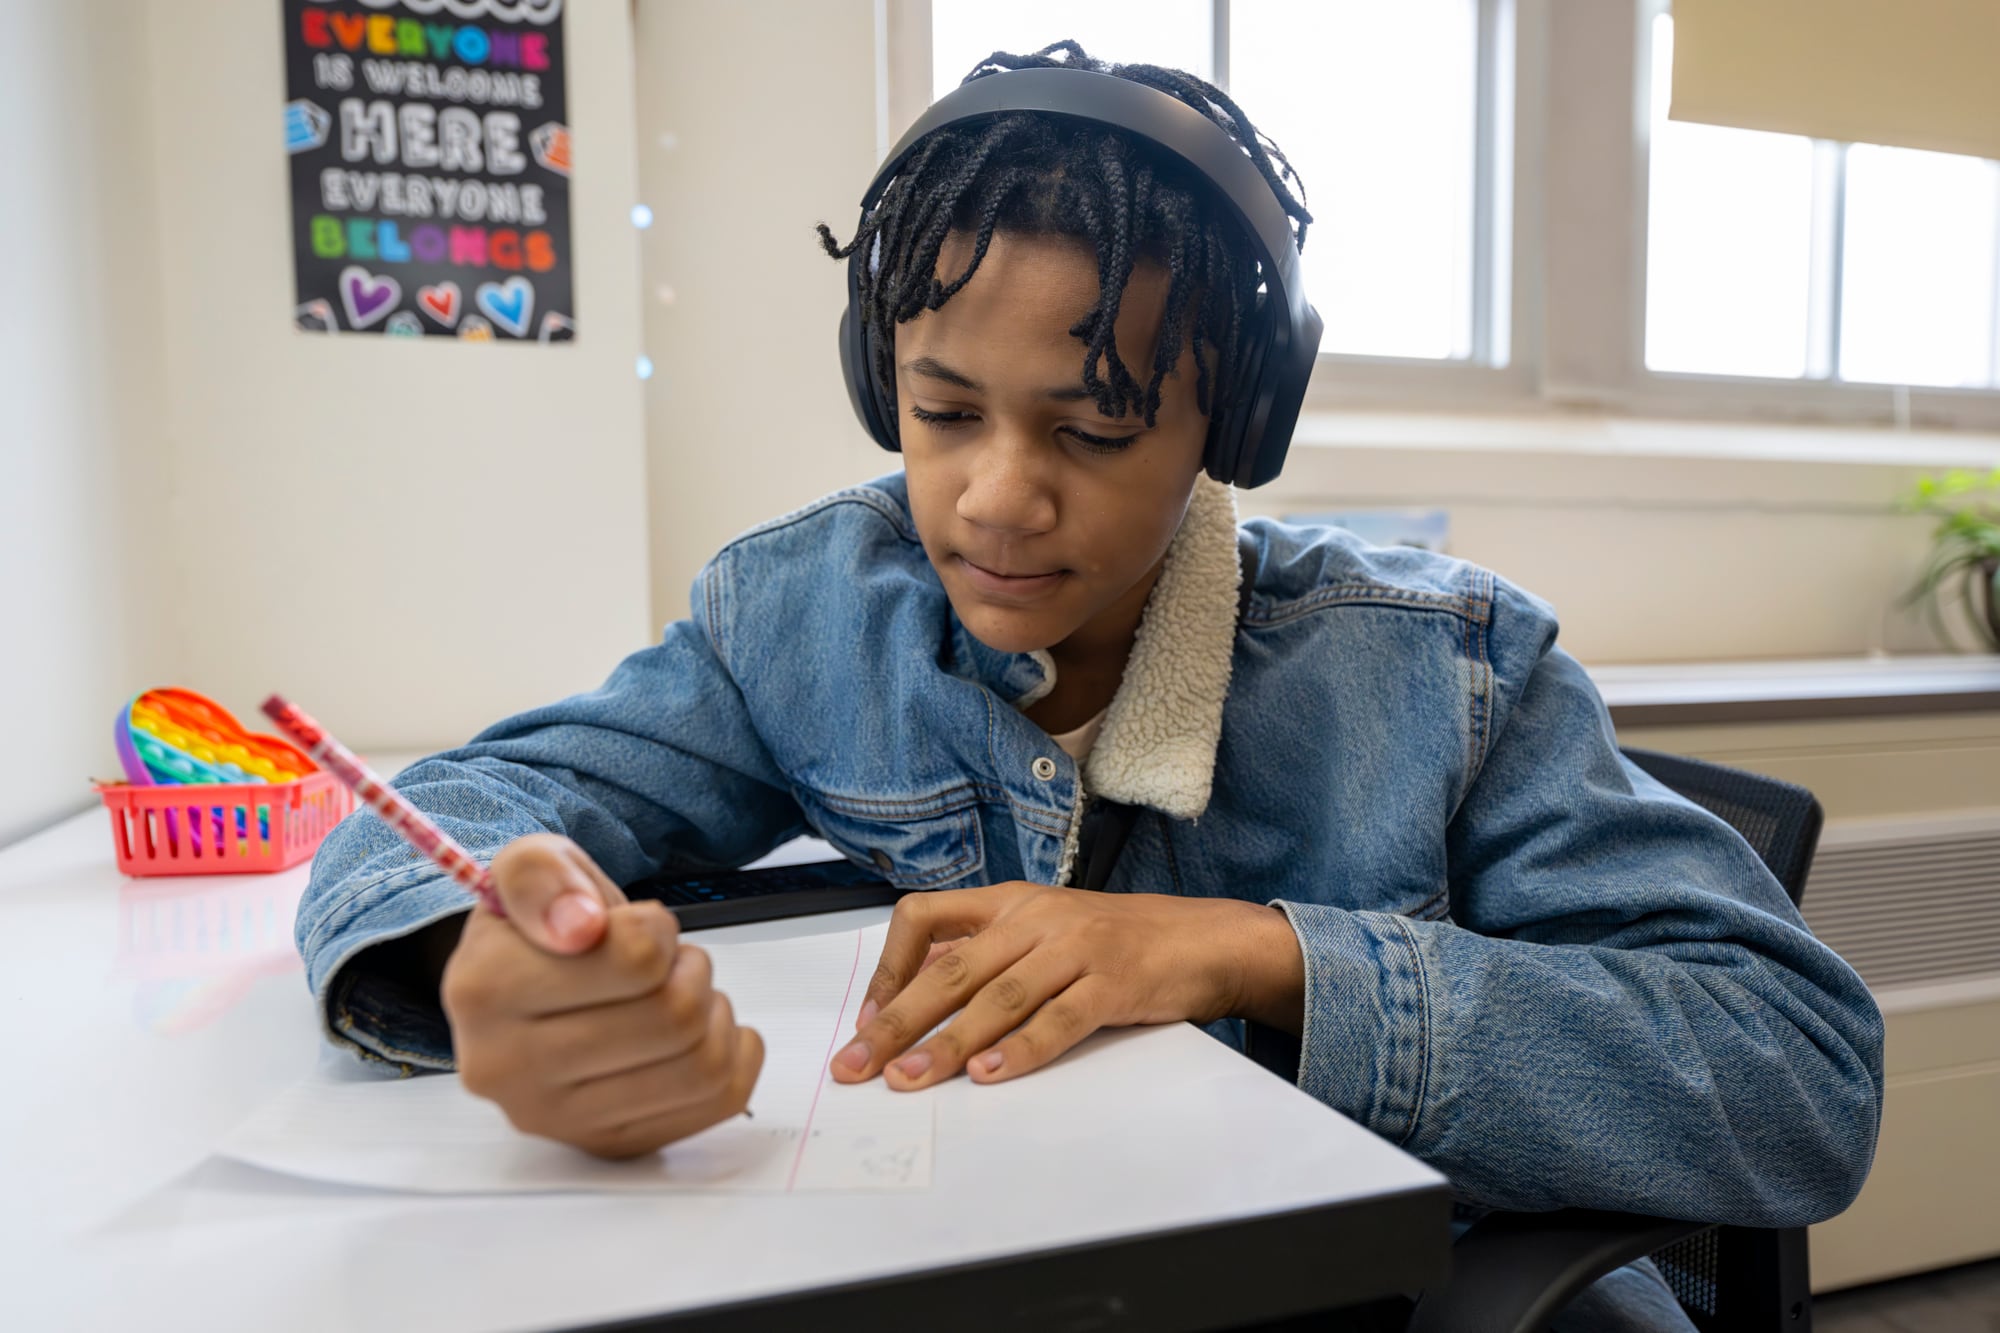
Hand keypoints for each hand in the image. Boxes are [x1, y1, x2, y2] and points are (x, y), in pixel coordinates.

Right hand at [441, 834, 763, 1157]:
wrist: (529, 990)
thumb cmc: (544, 927)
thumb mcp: (531, 867)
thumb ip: (541, 875)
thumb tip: (579, 925)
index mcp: (483, 989)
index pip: (635, 958)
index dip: (657, 928)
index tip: (638, 925)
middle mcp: (507, 1069)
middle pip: (675, 1017)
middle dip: (689, 971)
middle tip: (665, 962)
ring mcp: (557, 1119)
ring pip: (702, 1065)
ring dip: (712, 1013)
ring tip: (678, 994)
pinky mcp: (607, 1144)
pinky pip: (718, 1101)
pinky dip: (734, 1054)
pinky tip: (704, 1032)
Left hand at [827, 881, 1298, 1090]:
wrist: (1203, 939)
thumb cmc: (1116, 941)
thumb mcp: (1044, 931)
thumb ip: (986, 953)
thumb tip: (916, 991)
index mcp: (1010, 902)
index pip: (924, 916)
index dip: (889, 968)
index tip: (867, 1017)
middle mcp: (1036, 919)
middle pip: (951, 971)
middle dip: (896, 1022)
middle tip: (856, 1065)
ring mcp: (1076, 949)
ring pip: (997, 998)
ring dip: (946, 1045)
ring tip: (908, 1079)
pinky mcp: (1113, 983)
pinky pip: (1058, 1020)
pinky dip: (1020, 1049)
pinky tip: (988, 1075)